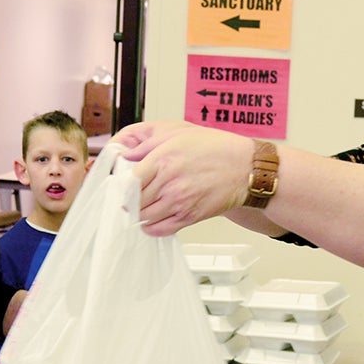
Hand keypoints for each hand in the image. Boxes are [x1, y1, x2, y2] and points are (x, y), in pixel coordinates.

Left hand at [114, 120, 251, 235]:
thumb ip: (148, 145)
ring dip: (138, 214)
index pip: (128, 180)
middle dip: (127, 200)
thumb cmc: (216, 148)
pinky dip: (151, 228)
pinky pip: (161, 229)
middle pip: (133, 200)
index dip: (120, 185)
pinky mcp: (189, 217)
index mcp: (163, 160)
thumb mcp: (179, 134)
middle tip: (125, 199)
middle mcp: (169, 183)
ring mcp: (179, 202)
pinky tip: (151, 220)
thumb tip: (126, 155)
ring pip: (144, 216)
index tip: (119, 186)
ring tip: (139, 208)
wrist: (245, 168)